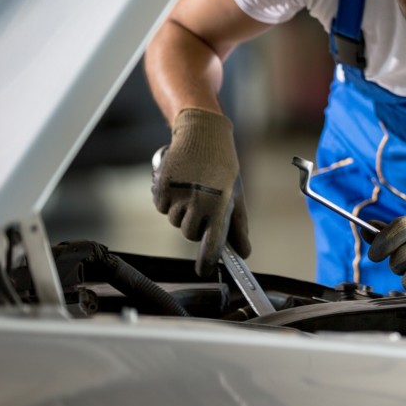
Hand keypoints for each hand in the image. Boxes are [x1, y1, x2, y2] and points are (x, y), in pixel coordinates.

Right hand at [151, 108, 249, 274]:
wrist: (201, 134)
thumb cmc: (222, 166)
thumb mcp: (235, 194)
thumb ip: (238, 226)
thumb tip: (244, 253)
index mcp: (220, 205)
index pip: (212, 242)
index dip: (207, 260)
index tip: (204, 271)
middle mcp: (198, 202)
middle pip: (189, 233)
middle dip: (195, 225)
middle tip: (202, 204)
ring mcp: (178, 195)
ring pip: (173, 220)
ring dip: (180, 211)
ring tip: (192, 188)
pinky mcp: (161, 187)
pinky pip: (160, 206)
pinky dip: (167, 199)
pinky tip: (179, 182)